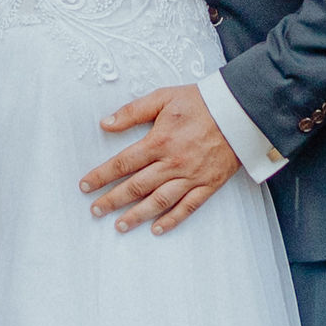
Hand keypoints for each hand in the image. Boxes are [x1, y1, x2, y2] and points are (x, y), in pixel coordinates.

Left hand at [81, 84, 239, 235]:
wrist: (240, 110)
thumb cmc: (201, 101)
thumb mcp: (164, 97)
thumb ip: (133, 111)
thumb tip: (106, 123)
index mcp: (159, 141)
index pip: (123, 163)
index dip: (102, 176)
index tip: (86, 185)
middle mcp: (173, 162)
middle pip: (136, 186)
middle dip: (112, 200)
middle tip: (95, 211)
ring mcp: (192, 176)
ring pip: (159, 201)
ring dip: (137, 215)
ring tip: (119, 225)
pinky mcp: (208, 184)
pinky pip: (188, 207)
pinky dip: (171, 220)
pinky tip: (157, 229)